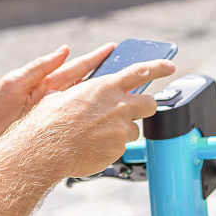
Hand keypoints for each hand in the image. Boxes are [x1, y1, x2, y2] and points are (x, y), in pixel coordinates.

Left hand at [0, 43, 115, 147]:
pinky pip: (74, 123)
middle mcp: (53, 95)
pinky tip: (101, 124)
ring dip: (102, 99)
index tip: (113, 47)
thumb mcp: (15, 81)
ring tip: (124, 96)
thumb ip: (39, 66)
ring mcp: (53, 112)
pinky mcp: (49, 128)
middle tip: (130, 69)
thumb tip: (63, 49)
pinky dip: (89, 121)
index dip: (95, 58)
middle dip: (107, 76)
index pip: (77, 67)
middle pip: (87, 84)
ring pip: (84, 104)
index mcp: (47, 82)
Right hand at [16, 58, 176, 177]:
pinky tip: (93, 145)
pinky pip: (121, 146)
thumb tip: (91, 91)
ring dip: (122, 130)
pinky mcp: (119, 148)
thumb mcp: (67, 92)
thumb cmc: (50, 119)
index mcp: (106, 86)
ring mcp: (121, 129)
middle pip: (149, 104)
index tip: (169, 66)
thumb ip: (89, 90)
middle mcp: (119, 105)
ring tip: (97, 133)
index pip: (141, 71)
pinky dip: (110, 146)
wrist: (46, 148)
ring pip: (133, 129)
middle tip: (131, 111)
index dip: (159, 67)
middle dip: (144, 107)